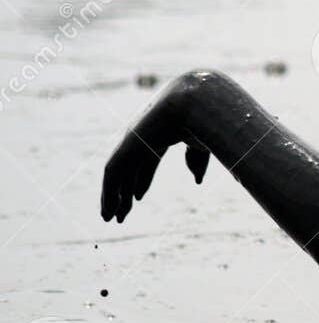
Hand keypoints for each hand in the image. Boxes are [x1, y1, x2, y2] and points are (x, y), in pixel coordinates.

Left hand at [100, 78, 211, 222]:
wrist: (197, 104)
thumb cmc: (205, 122)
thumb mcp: (203, 146)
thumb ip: (197, 162)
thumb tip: (196, 181)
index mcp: (160, 134)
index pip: (147, 160)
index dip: (142, 180)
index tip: (137, 198)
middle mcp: (142, 137)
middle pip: (129, 169)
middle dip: (123, 192)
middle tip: (119, 214)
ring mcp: (132, 140)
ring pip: (117, 174)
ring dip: (113, 197)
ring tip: (110, 218)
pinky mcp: (126, 145)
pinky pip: (113, 173)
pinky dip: (109, 192)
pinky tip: (109, 209)